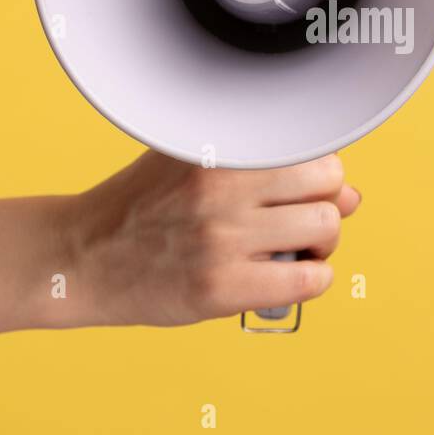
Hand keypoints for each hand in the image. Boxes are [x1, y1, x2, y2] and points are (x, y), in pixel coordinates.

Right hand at [53, 151, 360, 327]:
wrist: (82, 255)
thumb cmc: (144, 206)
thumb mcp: (191, 160)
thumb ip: (265, 167)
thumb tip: (350, 193)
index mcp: (218, 149)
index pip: (313, 147)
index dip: (318, 172)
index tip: (304, 188)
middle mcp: (221, 187)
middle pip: (330, 185)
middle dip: (326, 204)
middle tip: (302, 221)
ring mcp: (222, 238)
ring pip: (326, 229)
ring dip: (321, 244)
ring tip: (294, 249)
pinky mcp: (221, 287)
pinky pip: (308, 281)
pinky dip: (312, 280)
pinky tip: (290, 277)